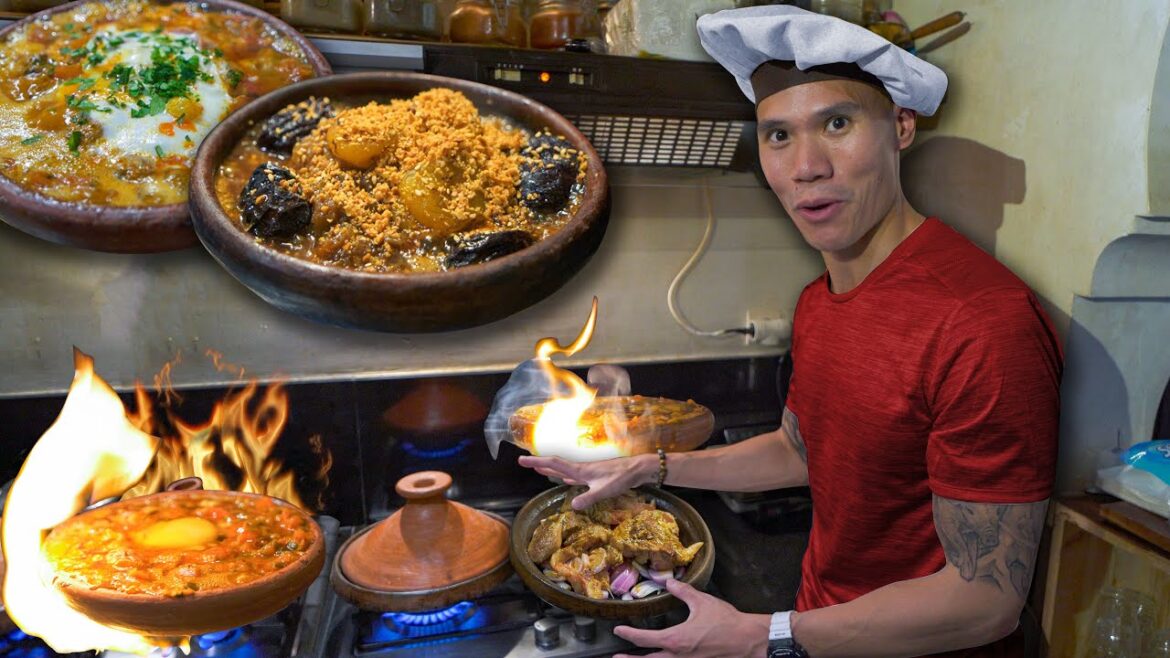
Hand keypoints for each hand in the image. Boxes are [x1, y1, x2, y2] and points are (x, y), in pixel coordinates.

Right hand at [517, 453, 653, 508]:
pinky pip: (574, 476)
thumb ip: (588, 498)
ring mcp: (587, 473)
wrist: (637, 469)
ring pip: (564, 470)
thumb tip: (572, 506)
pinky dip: (566, 477)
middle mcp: (580, 469)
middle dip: (539, 464)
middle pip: (556, 465)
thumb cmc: (621, 477)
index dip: (537, 462)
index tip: (522, 460)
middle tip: (523, 461)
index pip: (554, 464)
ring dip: (551, 469)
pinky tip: (565, 479)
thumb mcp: (604, 490)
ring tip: (539, 469)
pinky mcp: (594, 477)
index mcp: (580, 470)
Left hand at [612, 579, 769, 657]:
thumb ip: (682, 591)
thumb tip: (669, 581)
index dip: (628, 634)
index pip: (644, 639)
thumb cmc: (725, 621)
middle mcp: (678, 655)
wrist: (746, 639)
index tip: (618, 629)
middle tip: (616, 657)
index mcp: (676, 639)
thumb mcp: (701, 601)